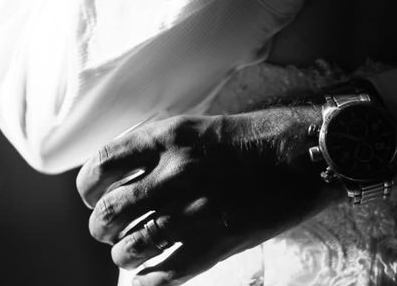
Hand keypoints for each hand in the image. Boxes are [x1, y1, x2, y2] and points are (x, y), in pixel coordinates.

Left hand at [75, 106, 337, 285]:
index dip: (88, 186)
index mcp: (169, 138)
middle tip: (109, 227)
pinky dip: (149, 279)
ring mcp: (193, 213)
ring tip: (130, 251)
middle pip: (107, 213)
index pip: (101, 164)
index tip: (93, 193)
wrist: (308, 155)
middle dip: (102, 225)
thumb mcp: (199, 127)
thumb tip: (121, 177)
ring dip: (124, 253)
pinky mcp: (214, 246)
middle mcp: (174, 175)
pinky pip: (163, 275)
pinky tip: (150, 274)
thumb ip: (159, 150)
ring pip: (129, 248)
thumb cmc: (257, 136)